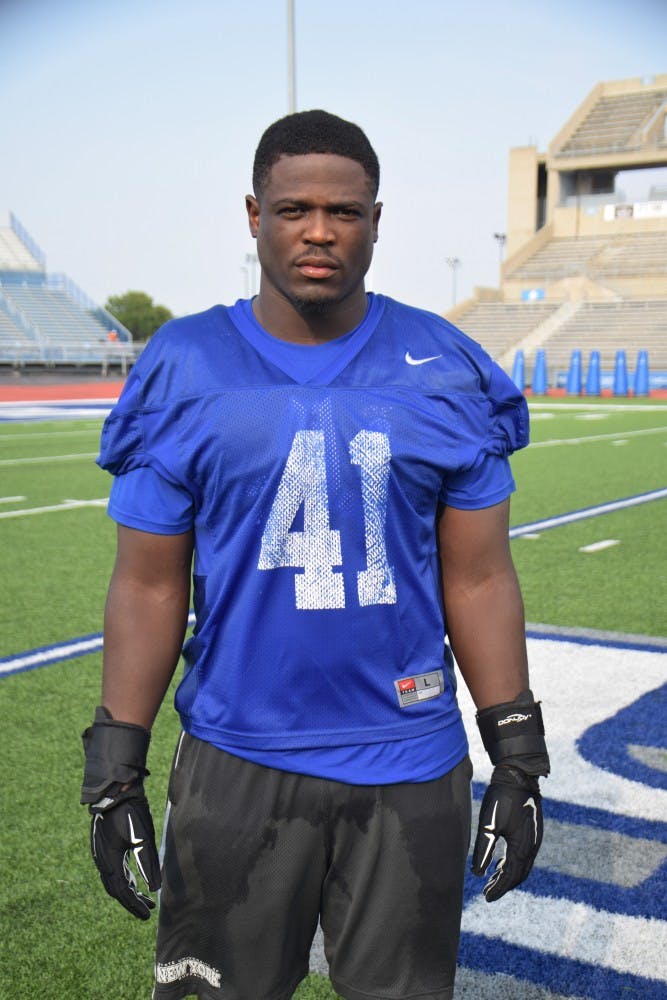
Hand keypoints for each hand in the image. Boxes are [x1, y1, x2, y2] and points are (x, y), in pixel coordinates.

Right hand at [89, 785, 160, 919]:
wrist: (116, 791)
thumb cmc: (130, 812)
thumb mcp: (143, 838)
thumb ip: (148, 863)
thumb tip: (156, 888)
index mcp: (110, 862)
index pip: (122, 892)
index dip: (135, 905)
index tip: (148, 916)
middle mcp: (102, 861)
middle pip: (116, 890)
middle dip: (131, 902)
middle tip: (147, 912)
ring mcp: (102, 854)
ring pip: (115, 881)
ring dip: (129, 891)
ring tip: (145, 899)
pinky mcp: (106, 846)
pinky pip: (115, 870)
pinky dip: (126, 879)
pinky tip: (135, 880)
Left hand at [471, 765, 542, 901]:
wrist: (519, 776)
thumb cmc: (501, 799)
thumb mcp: (488, 824)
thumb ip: (483, 849)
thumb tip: (476, 873)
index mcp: (522, 847)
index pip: (510, 876)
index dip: (498, 888)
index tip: (486, 897)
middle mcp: (532, 846)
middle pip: (519, 874)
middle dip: (504, 885)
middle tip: (488, 892)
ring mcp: (535, 839)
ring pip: (522, 865)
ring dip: (508, 875)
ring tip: (493, 880)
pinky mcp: (533, 831)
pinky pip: (525, 855)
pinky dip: (513, 863)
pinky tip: (501, 862)